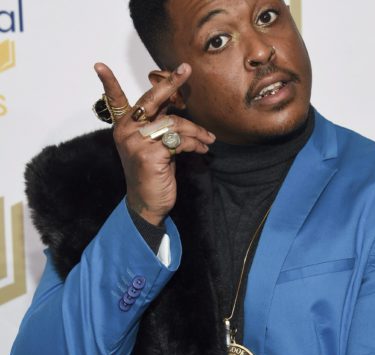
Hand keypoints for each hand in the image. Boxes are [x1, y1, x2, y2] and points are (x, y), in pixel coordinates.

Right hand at [95, 63, 215, 224]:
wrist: (148, 203)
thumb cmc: (153, 172)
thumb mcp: (153, 145)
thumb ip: (158, 124)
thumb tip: (177, 102)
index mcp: (124, 127)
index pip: (115, 101)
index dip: (108, 82)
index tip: (99, 64)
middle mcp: (126, 132)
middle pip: (151, 100)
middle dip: (171, 83)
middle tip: (186, 70)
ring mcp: (137, 143)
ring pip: (174, 123)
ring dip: (196, 131)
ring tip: (207, 139)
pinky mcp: (150, 155)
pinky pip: (180, 141)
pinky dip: (195, 144)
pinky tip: (202, 148)